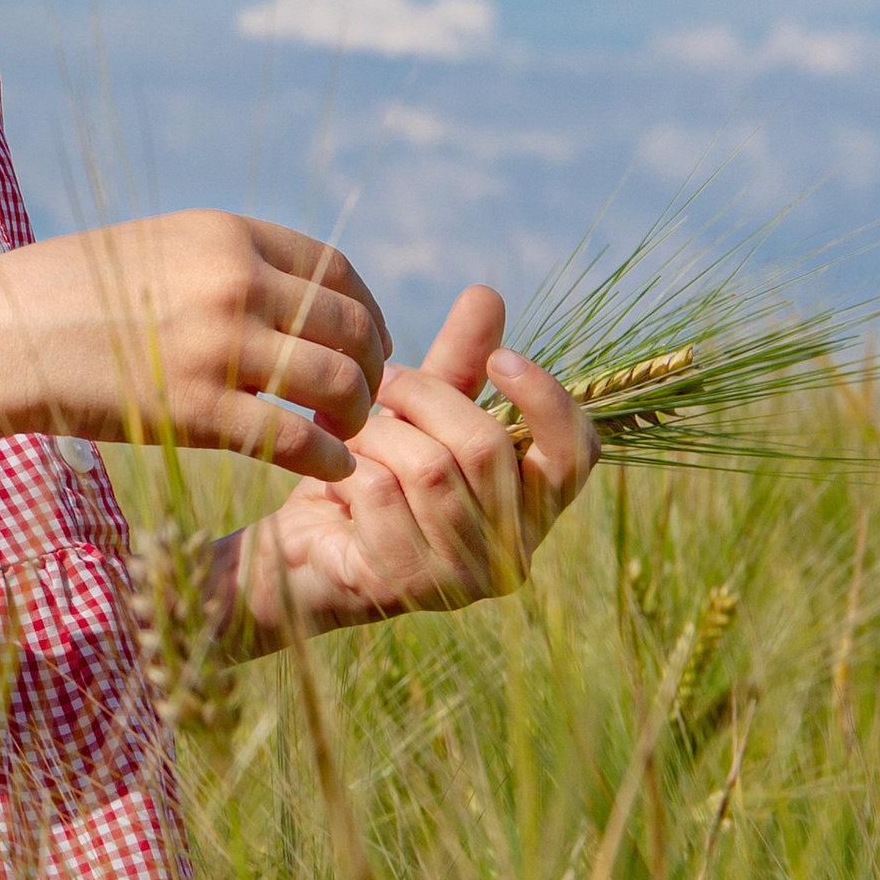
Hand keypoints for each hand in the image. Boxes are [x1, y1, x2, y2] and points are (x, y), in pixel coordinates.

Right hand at [0, 213, 391, 484]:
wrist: (2, 334)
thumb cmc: (74, 296)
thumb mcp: (159, 250)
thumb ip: (226, 263)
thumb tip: (292, 293)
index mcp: (227, 236)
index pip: (337, 271)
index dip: (366, 312)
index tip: (364, 343)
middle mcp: (234, 282)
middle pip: (351, 325)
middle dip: (372, 366)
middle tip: (363, 397)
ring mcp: (217, 346)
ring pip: (337, 382)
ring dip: (356, 413)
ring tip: (344, 432)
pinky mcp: (196, 410)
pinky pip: (295, 439)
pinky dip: (328, 459)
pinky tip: (330, 469)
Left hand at [225, 283, 599, 638]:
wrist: (302, 550)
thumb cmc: (374, 477)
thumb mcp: (419, 415)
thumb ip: (459, 363)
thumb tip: (487, 293)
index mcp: (534, 507)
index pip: (577, 453)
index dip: (545, 400)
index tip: (500, 358)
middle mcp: (514, 551)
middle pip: (487, 447)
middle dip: (428, 398)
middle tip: (384, 378)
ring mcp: (464, 578)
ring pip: (430, 469)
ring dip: (380, 430)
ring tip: (350, 423)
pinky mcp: (408, 587)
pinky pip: (381, 495)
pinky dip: (350, 466)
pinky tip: (334, 469)